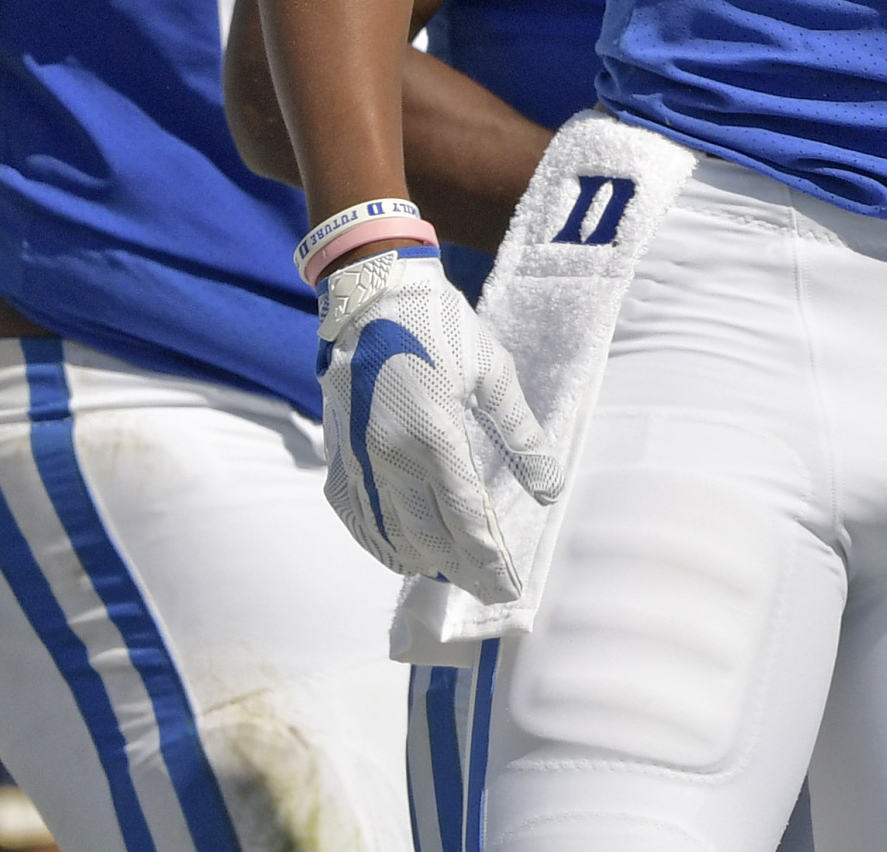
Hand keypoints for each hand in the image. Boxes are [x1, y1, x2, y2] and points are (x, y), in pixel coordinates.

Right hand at [316, 248, 563, 602]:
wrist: (372, 297)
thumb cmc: (443, 328)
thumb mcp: (494, 373)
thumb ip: (521, 435)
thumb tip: (550, 489)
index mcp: (434, 435)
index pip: (465, 519)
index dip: (488, 560)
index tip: (509, 589)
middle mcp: (390, 457)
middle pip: (427, 538)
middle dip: (461, 568)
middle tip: (489, 584)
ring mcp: (356, 459)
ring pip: (387, 535)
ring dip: (421, 560)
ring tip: (452, 572)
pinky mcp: (336, 454)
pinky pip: (355, 515)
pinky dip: (378, 542)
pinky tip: (400, 551)